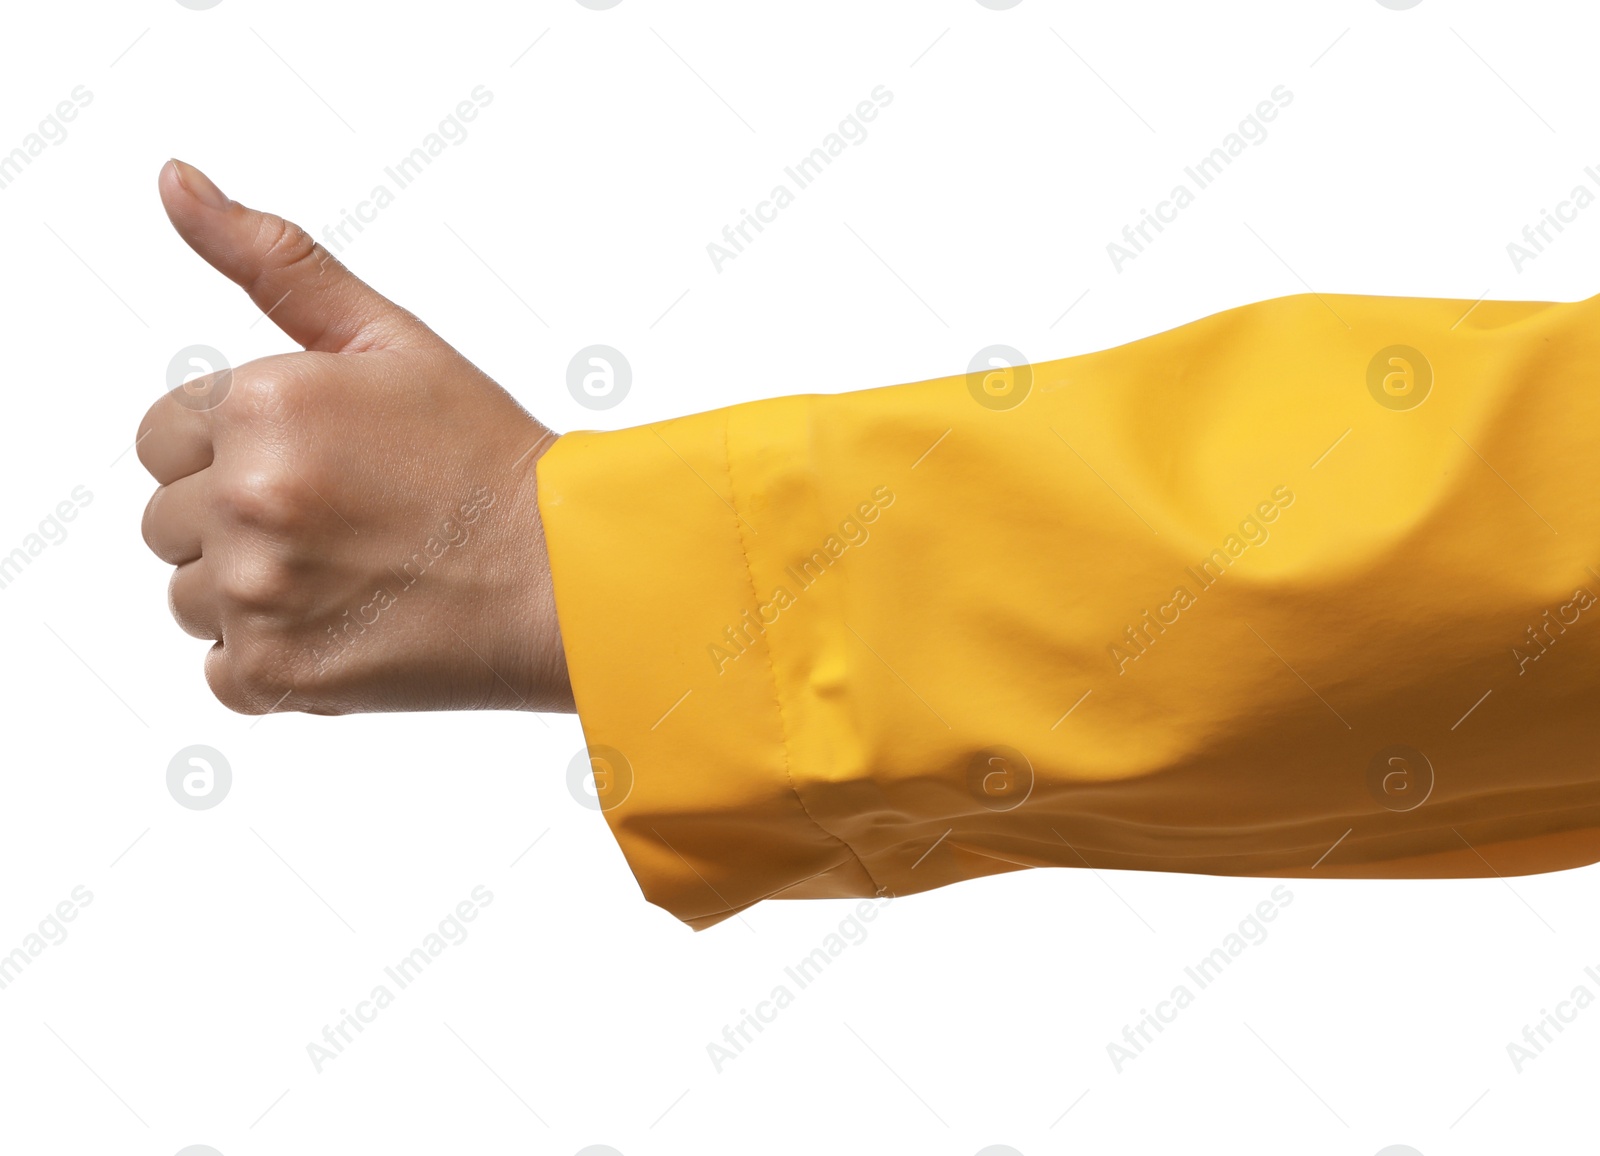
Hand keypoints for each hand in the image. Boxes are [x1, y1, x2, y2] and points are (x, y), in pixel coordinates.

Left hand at [139, 159, 573, 714]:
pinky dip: (277, 660)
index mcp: (261, 407)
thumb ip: (273, 260)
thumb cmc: (487, 456)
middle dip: (239, 519)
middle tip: (344, 522)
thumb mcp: (389, 338)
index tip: (319, 466)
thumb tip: (174, 179)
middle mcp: (247, 499)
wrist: (568, 575)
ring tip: (352, 577)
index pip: (164, 437)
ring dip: (254, 593)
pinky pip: (225, 671)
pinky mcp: (279, 675)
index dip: (235, 450)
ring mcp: (259, 594)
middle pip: (168, 520)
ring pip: (191, 598)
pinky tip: (350, 627)